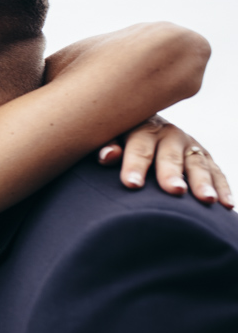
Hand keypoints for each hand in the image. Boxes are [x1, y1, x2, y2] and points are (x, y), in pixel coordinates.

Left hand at [97, 116, 232, 208]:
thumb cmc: (118, 140)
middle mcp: (169, 134)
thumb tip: (107, 156)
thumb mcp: (109, 138)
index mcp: (142, 128)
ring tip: (207, 200)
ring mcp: (189, 145)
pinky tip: (227, 205)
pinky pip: (216, 172)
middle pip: (170, 156)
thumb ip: (106, 146)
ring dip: (203, 182)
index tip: (132, 184)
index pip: (138, 147)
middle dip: (172, 173)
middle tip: (174, 191)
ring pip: (197, 164)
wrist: (142, 128)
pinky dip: (222, 187)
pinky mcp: (203, 157)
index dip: (135, 165)